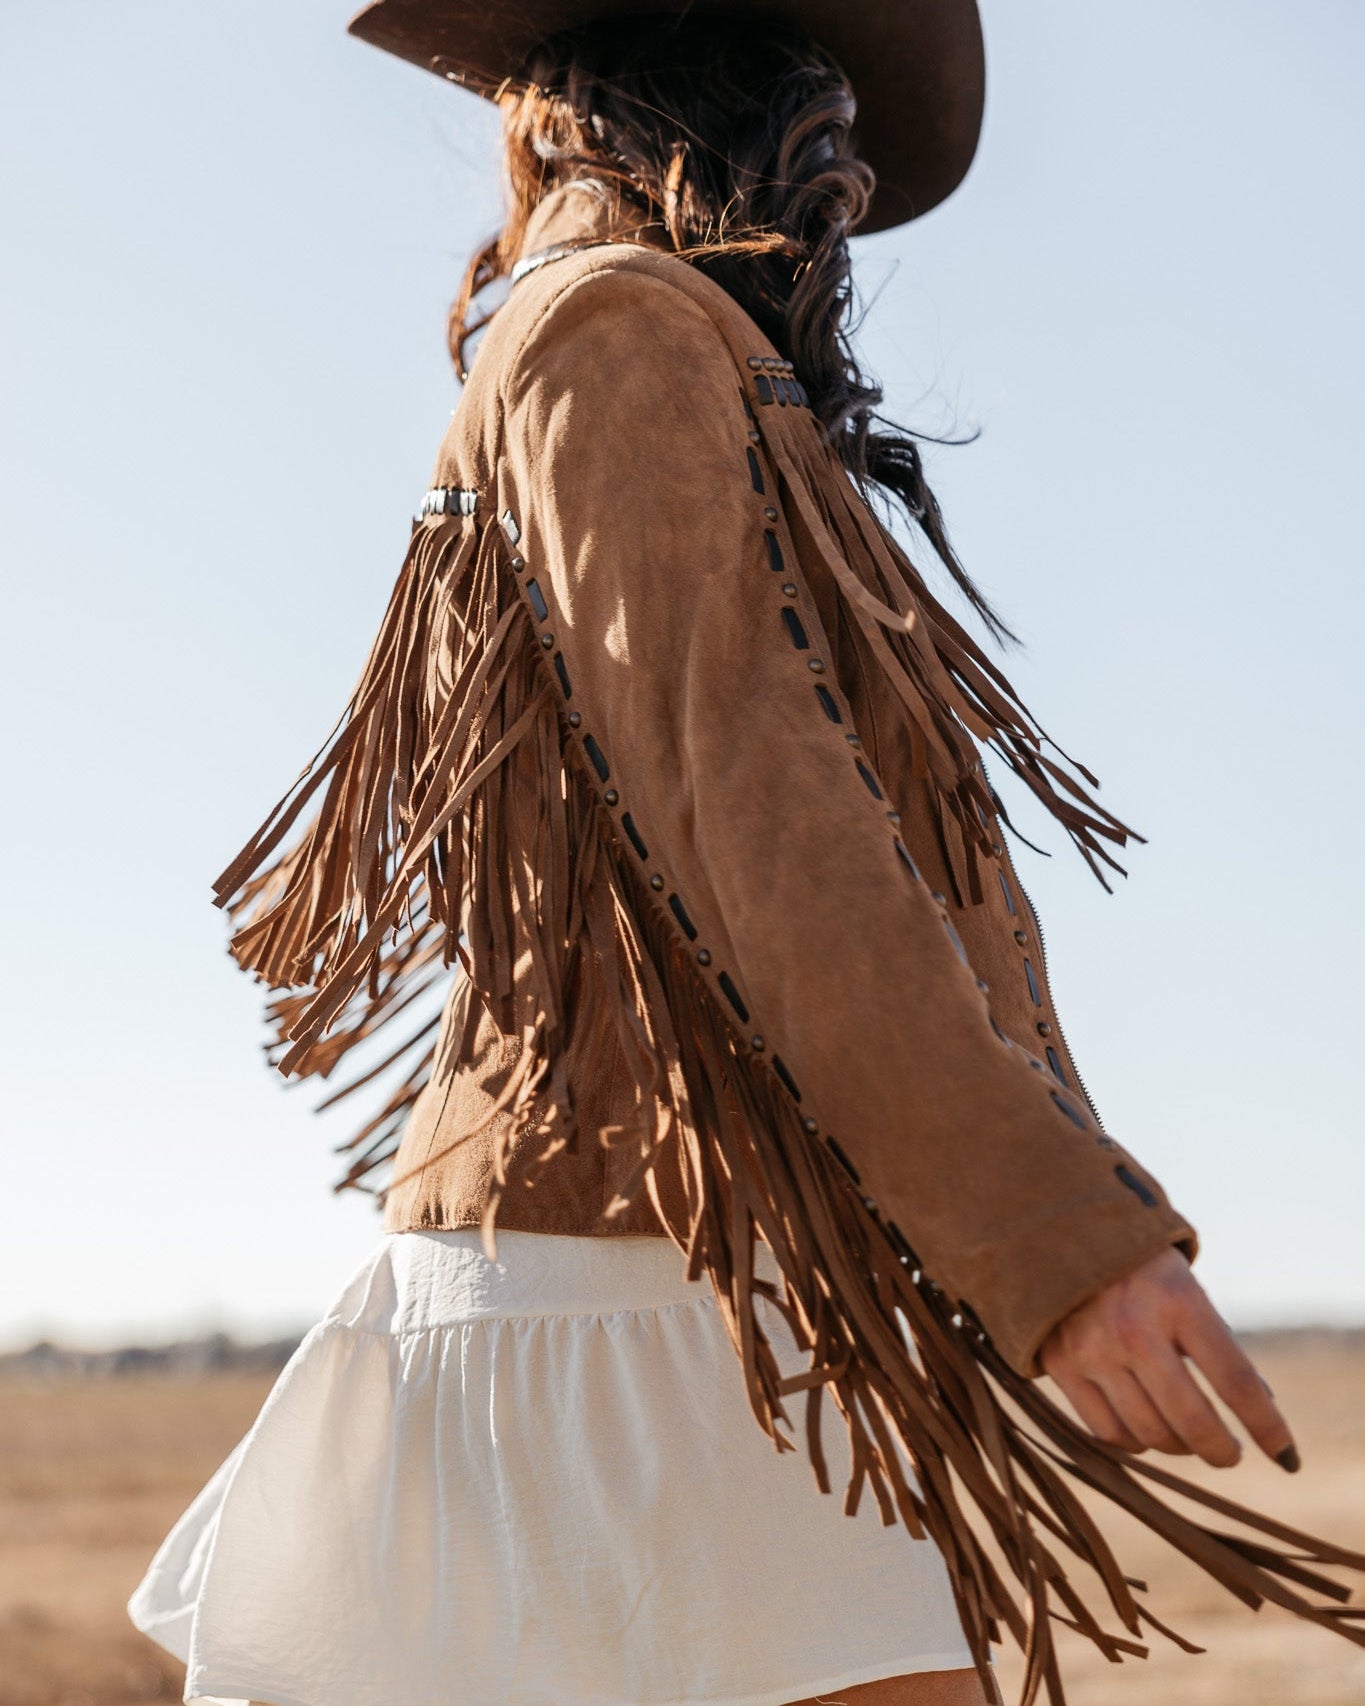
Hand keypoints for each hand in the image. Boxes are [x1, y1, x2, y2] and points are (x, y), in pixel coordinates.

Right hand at [1039, 1245, 1298, 1470]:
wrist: (1058, 1231)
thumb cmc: (1139, 1266)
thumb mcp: (1184, 1287)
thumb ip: (1215, 1341)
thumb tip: (1260, 1404)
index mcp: (1178, 1298)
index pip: (1237, 1382)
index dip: (1268, 1428)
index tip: (1287, 1457)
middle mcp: (1134, 1326)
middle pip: (1193, 1422)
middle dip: (1222, 1450)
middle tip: (1230, 1453)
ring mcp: (1092, 1348)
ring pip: (1150, 1434)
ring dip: (1179, 1447)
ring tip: (1187, 1438)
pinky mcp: (1059, 1363)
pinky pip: (1106, 1430)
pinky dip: (1134, 1442)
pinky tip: (1146, 1431)